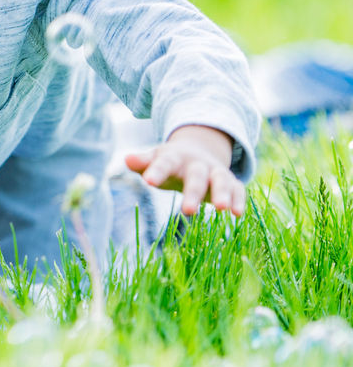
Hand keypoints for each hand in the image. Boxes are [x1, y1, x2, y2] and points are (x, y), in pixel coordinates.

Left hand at [124, 124, 245, 216]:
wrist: (197, 152)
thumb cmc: (169, 162)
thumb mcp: (155, 160)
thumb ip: (142, 162)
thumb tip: (126, 159)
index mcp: (174, 157)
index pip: (164, 162)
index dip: (157, 171)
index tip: (148, 181)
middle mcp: (197, 163)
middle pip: (195, 176)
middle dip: (193, 192)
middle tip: (187, 210)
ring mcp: (215, 171)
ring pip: (220, 181)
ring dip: (222, 194)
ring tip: (222, 209)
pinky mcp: (230, 182)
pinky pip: (237, 189)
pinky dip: (239, 200)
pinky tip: (238, 214)